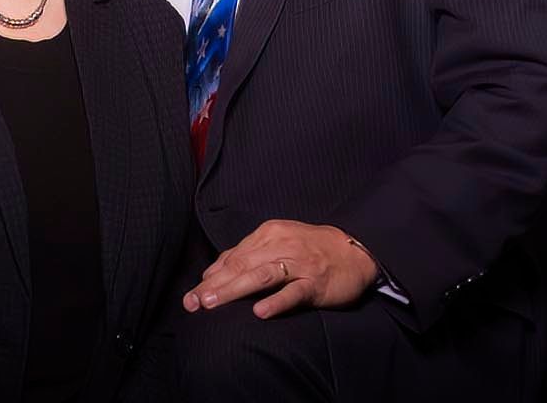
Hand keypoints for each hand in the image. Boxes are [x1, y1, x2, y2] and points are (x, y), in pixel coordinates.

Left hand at [182, 220, 378, 318]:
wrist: (356, 250)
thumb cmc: (311, 249)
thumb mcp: (278, 243)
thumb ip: (247, 255)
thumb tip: (212, 274)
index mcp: (268, 234)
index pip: (233, 257)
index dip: (210, 277)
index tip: (190, 296)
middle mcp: (281, 245)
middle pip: (241, 266)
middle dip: (214, 286)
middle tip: (193, 302)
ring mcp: (299, 264)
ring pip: (261, 276)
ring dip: (234, 289)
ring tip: (212, 304)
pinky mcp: (316, 282)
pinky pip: (294, 292)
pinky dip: (276, 301)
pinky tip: (259, 312)